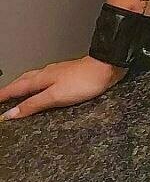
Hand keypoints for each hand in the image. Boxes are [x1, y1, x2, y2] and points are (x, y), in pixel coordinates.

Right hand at [0, 55, 128, 120]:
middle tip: (2, 96)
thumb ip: (33, 104)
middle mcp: (47, 73)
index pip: (16, 88)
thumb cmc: (84, 81)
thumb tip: (11, 112)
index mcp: (41, 78)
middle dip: (10, 89)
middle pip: (23, 81)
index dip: (4, 95)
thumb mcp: (55, 96)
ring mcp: (58, 73)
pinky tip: (43, 87)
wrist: (107, 68)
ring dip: (23, 85)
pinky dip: (37, 85)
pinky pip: (45, 80)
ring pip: (34, 78)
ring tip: (17, 91)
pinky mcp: (68, 75)